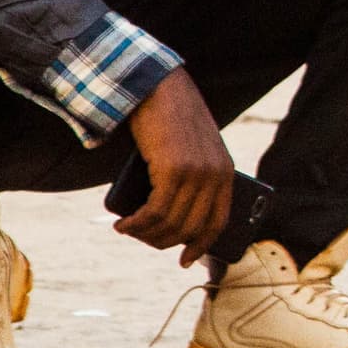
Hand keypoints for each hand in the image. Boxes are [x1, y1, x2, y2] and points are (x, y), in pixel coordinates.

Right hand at [116, 68, 236, 264]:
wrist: (158, 87)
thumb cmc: (169, 118)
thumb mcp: (191, 148)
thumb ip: (192, 175)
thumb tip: (173, 214)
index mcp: (225, 172)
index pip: (217, 222)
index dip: (200, 245)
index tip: (184, 260)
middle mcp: (216, 175)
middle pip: (189, 228)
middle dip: (162, 240)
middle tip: (140, 237)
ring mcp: (197, 173)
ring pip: (170, 222)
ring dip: (144, 233)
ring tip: (126, 230)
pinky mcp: (174, 170)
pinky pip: (156, 211)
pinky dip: (137, 223)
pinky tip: (123, 224)